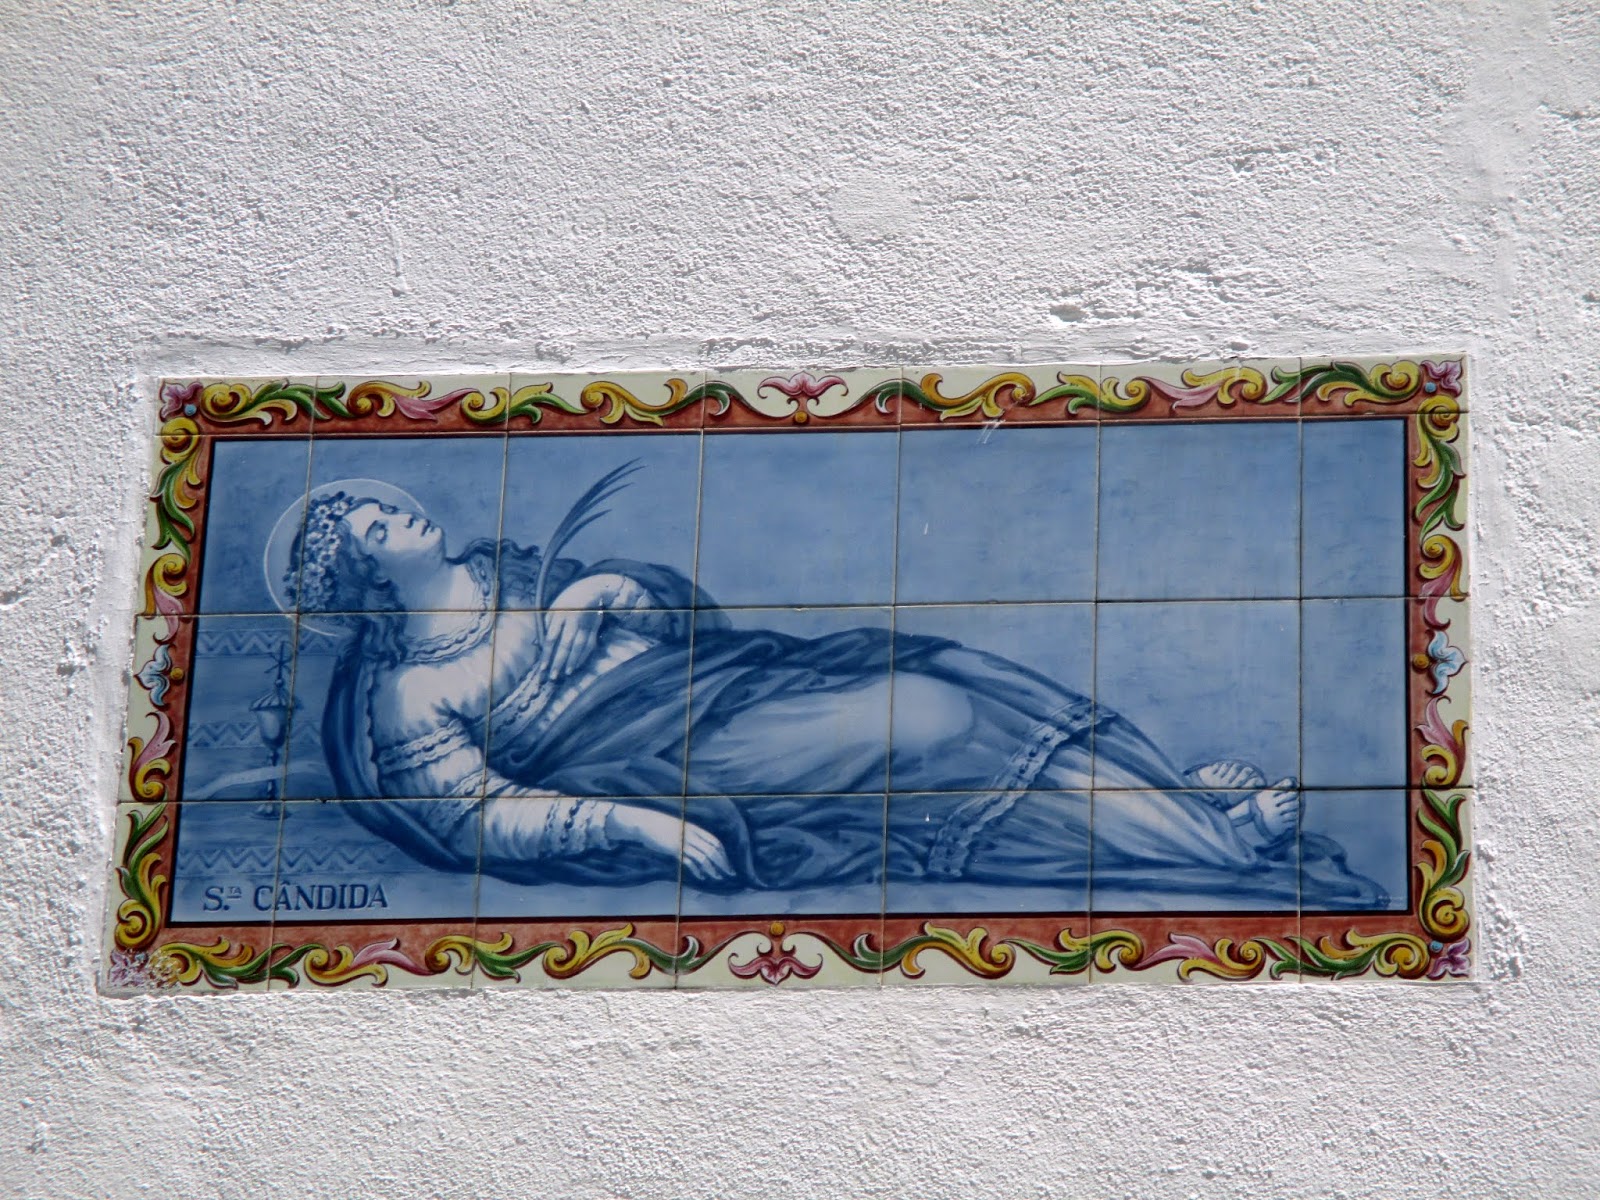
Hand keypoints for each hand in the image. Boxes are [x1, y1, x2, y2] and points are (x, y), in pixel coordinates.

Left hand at [538, 606, 601, 683]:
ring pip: (578, 646)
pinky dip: (583, 656)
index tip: (542, 668)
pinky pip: (589, 645)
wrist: (591, 590)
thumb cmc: (568, 601)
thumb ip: (547, 624)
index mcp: (559, 615)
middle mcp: (572, 621)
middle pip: (564, 645)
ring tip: (566, 673)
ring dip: (571, 661)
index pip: (551, 638)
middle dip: (558, 662)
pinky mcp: (594, 629)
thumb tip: (539, 643)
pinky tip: (577, 665)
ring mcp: (585, 625)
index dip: (547, 654)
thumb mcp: (554, 608)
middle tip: (553, 676)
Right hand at [604, 806, 734, 882]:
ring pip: (703, 857)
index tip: (728, 863)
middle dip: (723, 863)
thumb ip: (690, 834)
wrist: (645, 822)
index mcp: (694, 828)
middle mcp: (691, 835)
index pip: (715, 841)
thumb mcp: (679, 826)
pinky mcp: (674, 849)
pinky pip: (689, 861)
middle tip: (729, 873)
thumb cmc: (661, 825)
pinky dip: (697, 870)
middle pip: (713, 850)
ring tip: (717, 877)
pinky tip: (701, 876)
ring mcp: (683, 842)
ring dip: (712, 869)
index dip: (724, 854)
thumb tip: (699, 844)